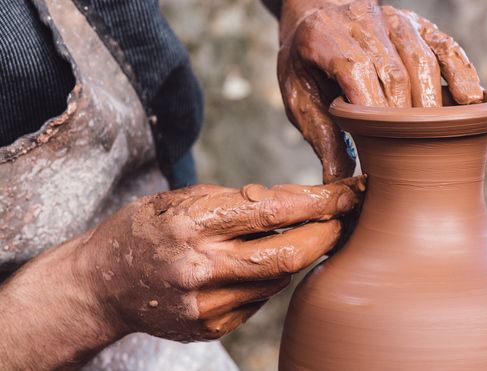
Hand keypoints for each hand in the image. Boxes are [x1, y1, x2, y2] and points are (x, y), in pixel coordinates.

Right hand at [77, 176, 364, 341]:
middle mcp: (200, 269)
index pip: (273, 211)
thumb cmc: (147, 228)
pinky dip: (272, 278)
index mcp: (192, 225)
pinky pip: (261, 300)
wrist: (102, 284)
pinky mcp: (211, 327)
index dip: (321, 202)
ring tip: (307, 232)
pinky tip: (264, 262)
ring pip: (279, 280)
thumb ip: (238, 201)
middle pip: (289, 256)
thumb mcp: (184, 198)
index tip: (352, 191)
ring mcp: (206, 305)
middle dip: (329, 234)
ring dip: (303, 255)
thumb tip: (296, 201)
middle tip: (349, 216)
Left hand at [277, 0, 482, 182]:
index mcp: (322, 34)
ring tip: (442, 138)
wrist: (320, 9)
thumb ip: (319, 133)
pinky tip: (472, 102)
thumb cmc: (307, 61)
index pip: (356, 70)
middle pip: (394, 71)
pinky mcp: (419, 22)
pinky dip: (462, 73)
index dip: (373, 110)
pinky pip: (446, 46)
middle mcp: (361, 18)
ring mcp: (394, 17)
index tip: (382, 150)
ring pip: (423, 59)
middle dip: (407, 117)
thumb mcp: (297, 94)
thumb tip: (334, 181)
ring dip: (435, 101)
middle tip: (415, 156)